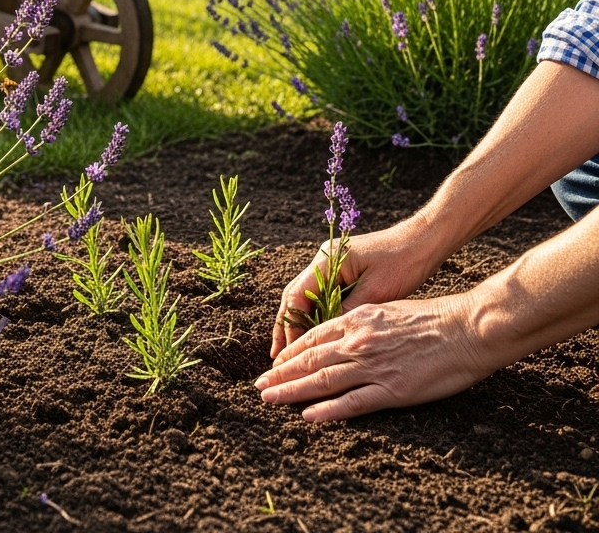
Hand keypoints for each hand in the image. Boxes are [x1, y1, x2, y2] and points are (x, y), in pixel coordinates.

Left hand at [257, 295, 494, 421]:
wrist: (465, 328)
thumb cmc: (431, 318)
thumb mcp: (386, 309)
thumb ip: (361, 322)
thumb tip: (342, 332)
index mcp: (357, 320)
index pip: (312, 337)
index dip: (290, 353)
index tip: (274, 365)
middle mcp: (358, 341)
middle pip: (310, 359)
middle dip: (281, 374)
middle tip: (259, 387)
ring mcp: (373, 366)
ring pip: (323, 380)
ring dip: (293, 391)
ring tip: (270, 399)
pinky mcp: (392, 389)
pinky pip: (354, 402)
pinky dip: (328, 410)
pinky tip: (309, 416)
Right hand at [270, 214, 441, 358]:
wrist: (423, 241)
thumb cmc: (403, 261)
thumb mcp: (376, 291)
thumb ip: (348, 311)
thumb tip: (326, 336)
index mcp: (327, 260)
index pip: (297, 295)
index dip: (289, 325)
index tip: (285, 352)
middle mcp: (324, 260)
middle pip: (296, 296)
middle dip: (287, 326)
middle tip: (278, 356)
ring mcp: (332, 264)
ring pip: (307, 297)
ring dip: (300, 322)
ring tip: (292, 352)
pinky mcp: (344, 271)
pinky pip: (323, 296)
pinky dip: (317, 315)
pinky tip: (316, 335)